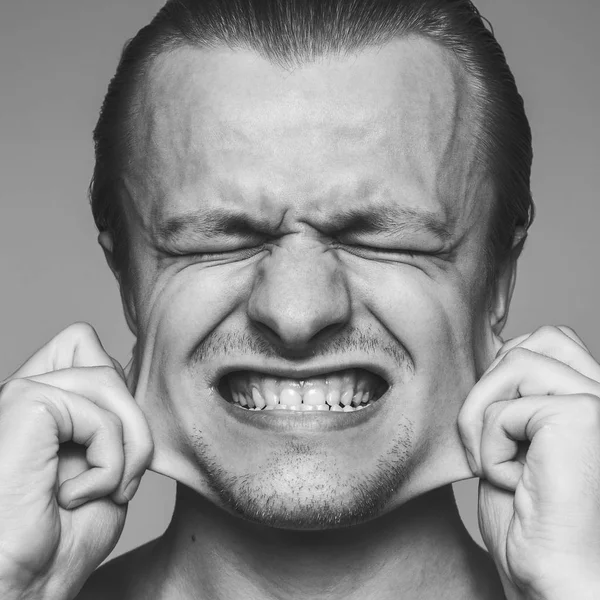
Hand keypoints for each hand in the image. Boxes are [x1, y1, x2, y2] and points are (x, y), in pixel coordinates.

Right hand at [0, 323, 152, 599]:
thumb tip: (127, 368)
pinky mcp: (24, 401)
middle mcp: (27, 392)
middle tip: (116, 476)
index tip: (112, 451)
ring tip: (101, 490)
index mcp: (41, 406)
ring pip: (110, 379)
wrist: (19, 588)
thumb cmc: (61, 541)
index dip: (118, 393)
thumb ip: (109, 414)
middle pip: (107, 362)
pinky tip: (72, 497)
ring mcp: (22, 393)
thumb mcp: (104, 464)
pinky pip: (100, 414)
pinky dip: (108, 463)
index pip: (85, 346)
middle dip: (131, 420)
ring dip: (128, 447)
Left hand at [458, 325, 599, 599]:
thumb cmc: (531, 522)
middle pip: (530, 342)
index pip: (543, 343)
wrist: (554, 583)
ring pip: (513, 362)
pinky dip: (491, 451)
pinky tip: (518, 487)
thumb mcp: (515, 441)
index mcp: (592, 400)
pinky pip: (503, 409)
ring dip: (485, 420)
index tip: (499, 435)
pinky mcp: (584, 418)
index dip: (502, 380)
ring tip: (503, 468)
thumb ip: (517, 393)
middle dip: (491, 390)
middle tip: (492, 447)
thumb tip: (494, 350)